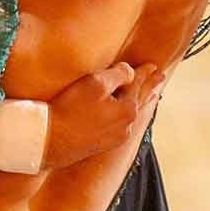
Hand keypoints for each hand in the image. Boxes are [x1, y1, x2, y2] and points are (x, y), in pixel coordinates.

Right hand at [40, 61, 166, 170]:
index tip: (153, 65)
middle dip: (150, 87)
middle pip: (140, 101)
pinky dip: (130, 114)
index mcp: (127, 110)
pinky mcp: (101, 145)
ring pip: (133, 114)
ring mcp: (115, 138)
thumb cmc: (70, 110)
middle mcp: (125, 126)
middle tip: (161, 78)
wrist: (49, 141)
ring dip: (142, 101)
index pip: (138, 85)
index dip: (144, 73)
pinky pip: (123, 125)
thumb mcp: (95, 83)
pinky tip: (127, 115)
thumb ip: (117, 74)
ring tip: (151, 94)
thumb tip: (130, 71)